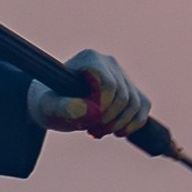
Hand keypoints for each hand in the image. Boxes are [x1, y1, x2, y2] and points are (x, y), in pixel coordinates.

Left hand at [27, 50, 150, 137]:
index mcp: (90, 59)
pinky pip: (144, 106)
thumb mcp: (48, 107)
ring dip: (120, 124)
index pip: (109, 84)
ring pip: (136, 103)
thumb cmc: (47, 102)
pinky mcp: (131, 89)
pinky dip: (134, 124)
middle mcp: (109, 62)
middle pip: (124, 96)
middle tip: (90, 130)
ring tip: (98, 131)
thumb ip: (63, 107)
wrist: (53, 104)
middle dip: (109, 119)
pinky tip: (117, 132)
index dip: (102, 107)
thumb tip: (87, 110)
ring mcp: (122, 75)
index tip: (87, 120)